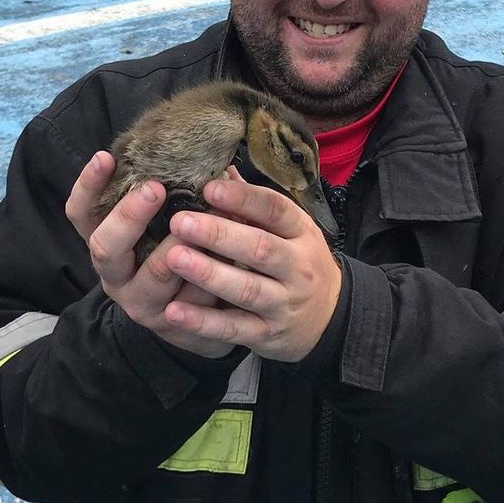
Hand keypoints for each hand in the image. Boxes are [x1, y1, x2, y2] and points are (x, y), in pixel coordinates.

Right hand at [65, 151, 232, 358]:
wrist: (198, 321)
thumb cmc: (181, 254)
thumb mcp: (169, 224)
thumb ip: (176, 193)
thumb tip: (208, 154)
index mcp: (108, 241)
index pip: (81, 213)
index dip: (88, 186)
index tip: (105, 157)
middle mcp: (114, 273)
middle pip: (105, 246)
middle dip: (130, 216)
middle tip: (155, 189)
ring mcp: (139, 301)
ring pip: (153, 275)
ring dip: (178, 247)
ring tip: (201, 224)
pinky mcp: (170, 324)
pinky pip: (191, 299)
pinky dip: (211, 275)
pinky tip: (231, 258)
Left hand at [164, 177, 342, 362]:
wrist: (329, 317)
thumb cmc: (299, 262)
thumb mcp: (290, 230)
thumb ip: (254, 204)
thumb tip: (221, 168)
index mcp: (301, 233)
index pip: (275, 210)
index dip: (243, 199)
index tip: (209, 188)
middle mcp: (297, 267)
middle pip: (259, 248)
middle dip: (218, 235)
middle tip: (180, 221)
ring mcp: (283, 303)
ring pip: (246, 289)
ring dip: (208, 274)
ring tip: (174, 258)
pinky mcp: (268, 334)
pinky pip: (234, 328)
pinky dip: (204, 322)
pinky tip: (174, 311)